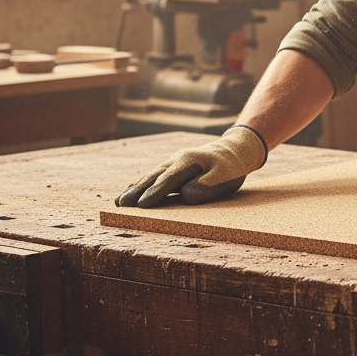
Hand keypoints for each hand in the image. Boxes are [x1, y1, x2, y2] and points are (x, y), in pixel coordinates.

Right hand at [116, 125, 266, 207]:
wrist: (236, 149)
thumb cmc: (231, 168)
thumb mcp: (224, 177)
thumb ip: (206, 186)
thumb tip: (184, 195)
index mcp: (190, 162)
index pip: (169, 180)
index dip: (155, 193)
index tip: (141, 205)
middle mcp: (178, 159)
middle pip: (154, 177)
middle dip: (137, 191)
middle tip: (120, 206)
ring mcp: (174, 161)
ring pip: (151, 175)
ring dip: (135, 188)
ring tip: (120, 202)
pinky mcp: (174, 165)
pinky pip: (155, 174)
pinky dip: (142, 182)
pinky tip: (132, 190)